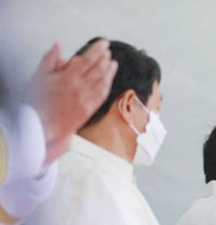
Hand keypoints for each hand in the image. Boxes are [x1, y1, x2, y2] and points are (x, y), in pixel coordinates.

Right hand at [26, 39, 117, 163]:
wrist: (42, 125)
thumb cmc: (38, 102)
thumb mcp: (38, 76)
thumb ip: (49, 59)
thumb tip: (58, 45)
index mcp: (67, 78)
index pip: (87, 60)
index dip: (97, 50)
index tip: (103, 43)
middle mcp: (80, 88)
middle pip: (97, 70)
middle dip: (104, 58)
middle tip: (108, 51)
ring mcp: (86, 99)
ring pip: (102, 82)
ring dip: (109, 71)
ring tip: (113, 63)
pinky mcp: (89, 110)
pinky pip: (102, 95)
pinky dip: (107, 85)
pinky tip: (110, 80)